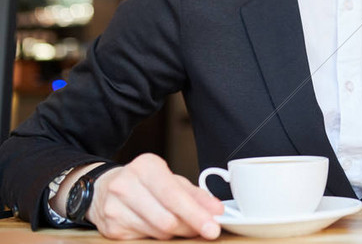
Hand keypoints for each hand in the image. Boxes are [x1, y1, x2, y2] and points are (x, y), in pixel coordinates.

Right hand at [88, 153, 223, 239]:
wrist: (103, 188)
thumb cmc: (143, 182)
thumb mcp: (170, 179)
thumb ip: (195, 195)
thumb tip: (216, 210)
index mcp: (146, 167)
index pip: (173, 195)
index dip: (196, 214)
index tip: (213, 226)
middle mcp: (126, 185)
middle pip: (167, 219)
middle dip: (190, 227)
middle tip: (204, 229)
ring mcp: (115, 208)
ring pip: (157, 232)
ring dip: (175, 233)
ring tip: (180, 225)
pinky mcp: (111, 229)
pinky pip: (144, 239)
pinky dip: (158, 237)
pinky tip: (157, 226)